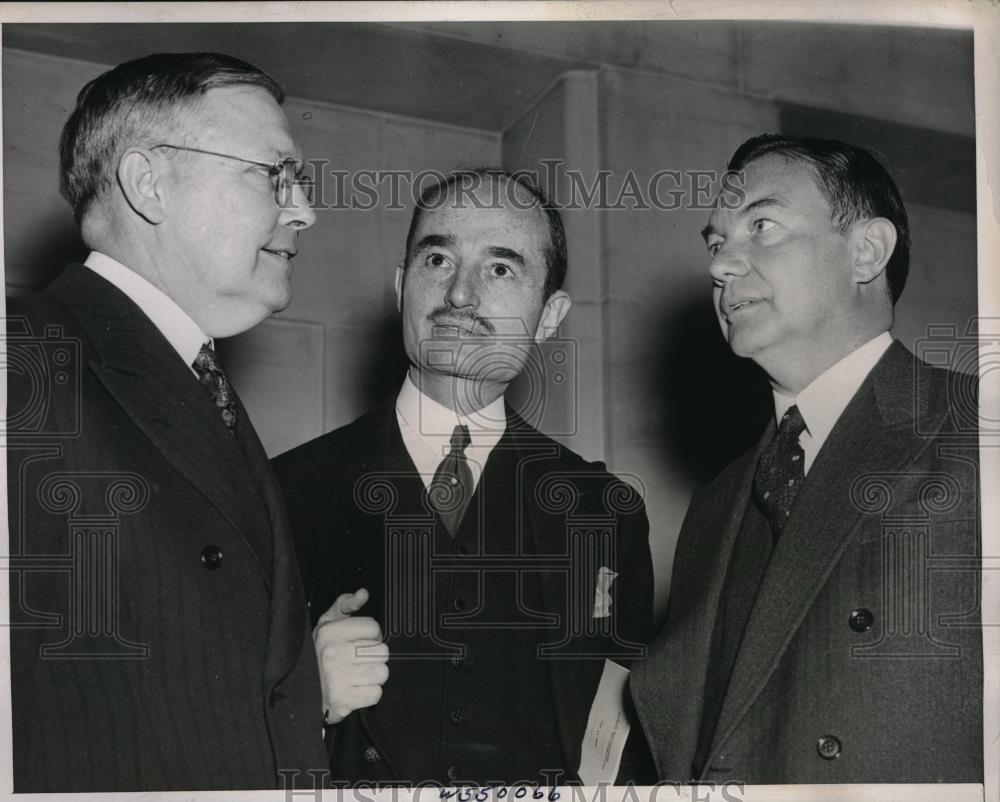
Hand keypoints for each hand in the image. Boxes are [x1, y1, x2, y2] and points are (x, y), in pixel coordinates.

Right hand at [314, 588, 388, 724]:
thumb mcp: (326, 624)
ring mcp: (338, 678)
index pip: (374, 628)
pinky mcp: (342, 700)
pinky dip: (369, 694)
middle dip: (373, 657)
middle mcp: (334, 653)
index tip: (360, 642)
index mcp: (331, 632)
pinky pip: (375, 693)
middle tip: (359, 661)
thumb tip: (363, 593)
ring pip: (382, 672)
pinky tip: (356, 689)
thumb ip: (346, 604)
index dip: (371, 636)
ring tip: (358, 675)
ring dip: (373, 676)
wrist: (299, 692)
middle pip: (382, 651)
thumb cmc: (317, 655)